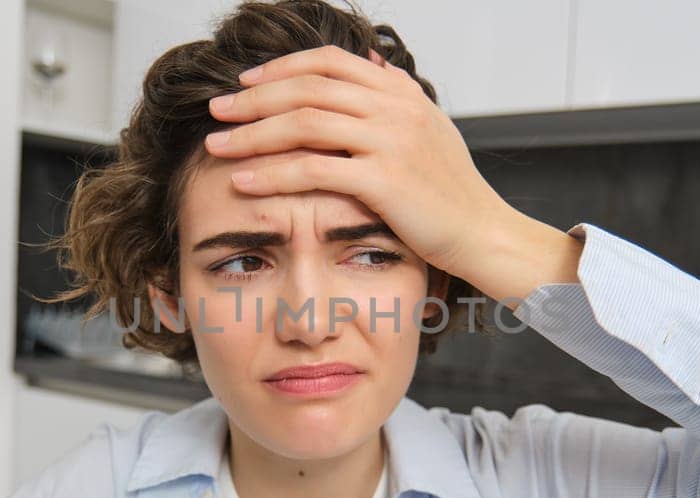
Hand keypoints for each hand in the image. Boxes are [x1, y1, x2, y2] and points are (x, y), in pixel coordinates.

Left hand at [202, 45, 506, 275]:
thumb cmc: (452, 188)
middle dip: (254, 100)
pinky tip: (244, 183)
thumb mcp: (430, 126)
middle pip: (307, 89)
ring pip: (304, 124)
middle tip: (216, 112)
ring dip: (252, 134)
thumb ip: (398, 94)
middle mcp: (394, 108)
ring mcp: (390, 141)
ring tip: (217, 146)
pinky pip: (312, 170)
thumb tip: (371, 63)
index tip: (245, 84)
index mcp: (399, 92)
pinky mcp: (383, 180)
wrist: (482, 232)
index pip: (328, 62)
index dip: (281, 69)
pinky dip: (271, 174)